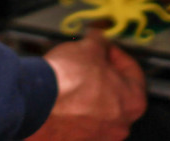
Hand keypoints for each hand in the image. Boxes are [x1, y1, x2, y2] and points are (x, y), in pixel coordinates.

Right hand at [29, 29, 146, 140]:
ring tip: (72, 77)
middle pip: (117, 93)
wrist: (36, 103)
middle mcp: (120, 125)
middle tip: (89, 60)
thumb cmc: (67, 82)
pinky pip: (81, 121)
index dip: (116, 53)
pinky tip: (63, 94)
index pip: (133, 71)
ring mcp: (99, 137)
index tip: (105, 47)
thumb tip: (98, 39)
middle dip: (103, 74)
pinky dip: (75, 108)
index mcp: (133, 102)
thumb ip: (99, 42)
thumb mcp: (89, 48)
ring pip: (99, 109)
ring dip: (89, 93)